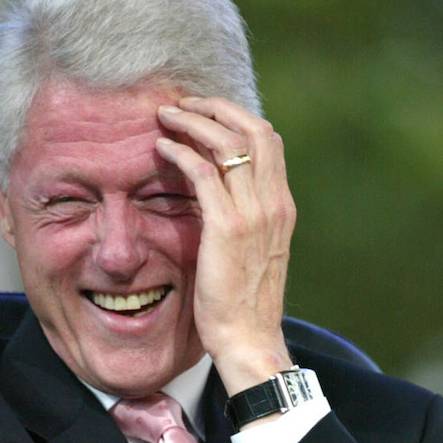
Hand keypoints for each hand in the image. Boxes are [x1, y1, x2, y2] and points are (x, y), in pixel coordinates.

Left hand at [152, 96, 295, 395]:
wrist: (249, 337)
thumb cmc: (245, 301)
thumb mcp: (254, 251)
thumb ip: (246, 218)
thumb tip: (220, 194)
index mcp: (282, 207)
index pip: (269, 140)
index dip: (236, 118)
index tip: (204, 114)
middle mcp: (274, 203)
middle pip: (256, 130)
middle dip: (217, 108)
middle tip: (183, 104)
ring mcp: (254, 214)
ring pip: (228, 142)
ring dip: (193, 121)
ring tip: (164, 117)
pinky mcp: (227, 227)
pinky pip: (203, 172)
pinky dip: (180, 152)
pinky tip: (160, 149)